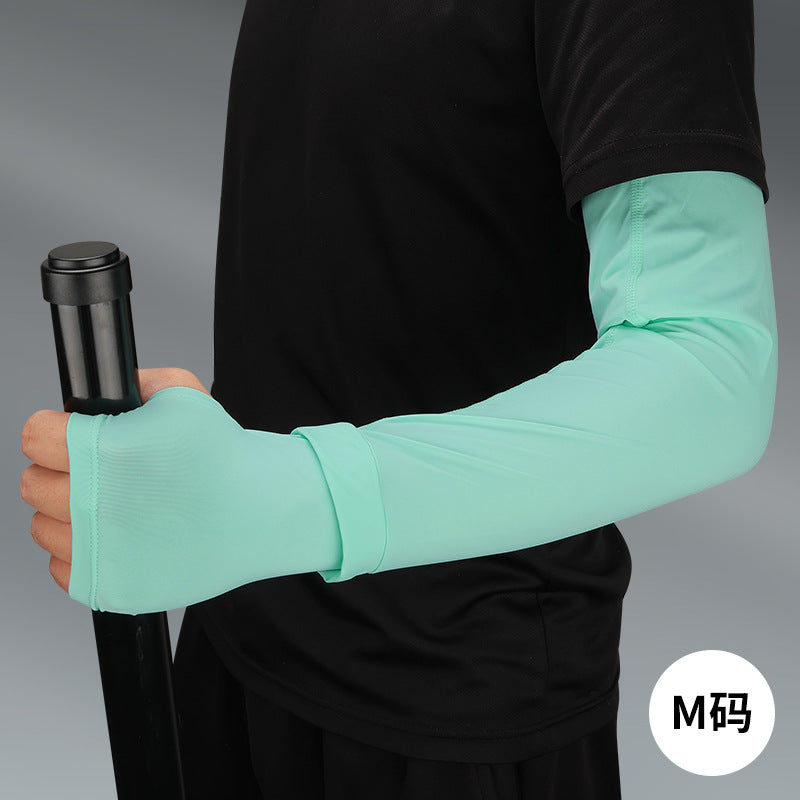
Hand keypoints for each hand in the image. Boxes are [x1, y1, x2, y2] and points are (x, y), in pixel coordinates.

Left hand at [20, 368, 209, 594]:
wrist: (261, 512)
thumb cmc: (226, 456)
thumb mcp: (185, 394)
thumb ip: (137, 382)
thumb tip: (107, 389)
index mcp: (102, 451)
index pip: (34, 436)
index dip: (55, 429)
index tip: (74, 434)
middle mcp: (93, 504)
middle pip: (33, 483)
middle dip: (59, 471)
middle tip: (99, 471)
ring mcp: (99, 552)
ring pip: (42, 527)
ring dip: (67, 513)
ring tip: (110, 506)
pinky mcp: (110, 588)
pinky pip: (61, 570)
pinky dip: (81, 553)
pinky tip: (114, 538)